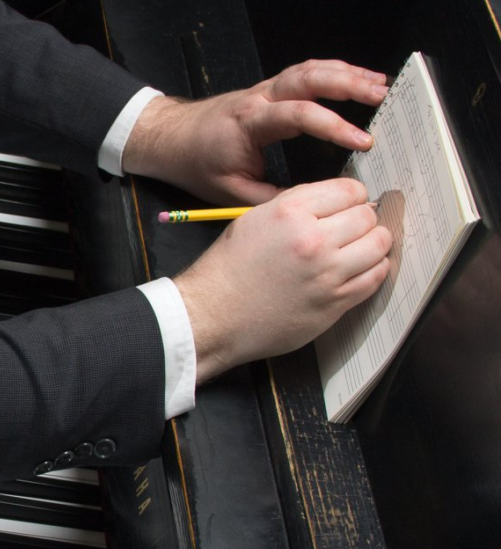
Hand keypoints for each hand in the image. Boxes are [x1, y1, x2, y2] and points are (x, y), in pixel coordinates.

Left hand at [124, 60, 388, 204]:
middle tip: (381, 97)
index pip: (298, 115)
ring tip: (380, 85)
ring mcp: (264, 89)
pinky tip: (356, 79)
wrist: (173, 139)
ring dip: (346, 74)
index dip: (333, 127)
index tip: (361, 141)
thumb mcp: (231, 192)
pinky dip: (332, 72)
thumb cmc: (198, 164)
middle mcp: (258, 98)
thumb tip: (311, 207)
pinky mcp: (269, 89)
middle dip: (348, 85)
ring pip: (309, 70)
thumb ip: (272, 199)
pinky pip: (304, 73)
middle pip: (308, 79)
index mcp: (249, 122)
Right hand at [173, 178, 391, 381]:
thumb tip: (332, 201)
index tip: (349, 205)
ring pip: (379, 245)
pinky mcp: (335, 302)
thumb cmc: (227, 270)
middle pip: (367, 216)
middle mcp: (313, 239)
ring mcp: (327, 273)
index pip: (349, 190)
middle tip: (352, 228)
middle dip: (363, 219)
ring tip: (359, 248)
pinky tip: (359, 269)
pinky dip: (373, 270)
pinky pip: (375, 278)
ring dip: (374, 244)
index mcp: (290, 212)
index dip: (352, 196)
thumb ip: (295, 205)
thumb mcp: (253, 220)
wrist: (213, 315)